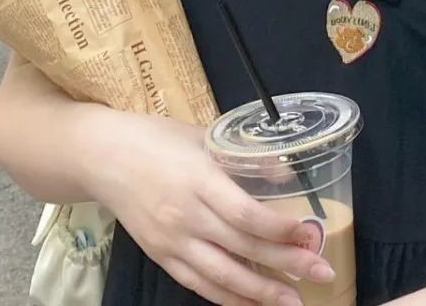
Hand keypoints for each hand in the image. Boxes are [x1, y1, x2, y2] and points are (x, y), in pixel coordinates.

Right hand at [88, 108, 336, 304]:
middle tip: (323, 272)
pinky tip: (253, 304)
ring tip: (295, 302)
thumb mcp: (202, 136)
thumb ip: (242, 157)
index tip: (310, 233)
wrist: (103, 158)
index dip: (280, 229)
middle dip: (286, 264)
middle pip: (242, 248)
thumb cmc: (156, 138)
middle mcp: (186, 216)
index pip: (245, 213)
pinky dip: (229, 298)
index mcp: (198, 179)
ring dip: (262, 292)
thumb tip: (286, 174)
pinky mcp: (162, 258)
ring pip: (223, 276)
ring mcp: (172, 241)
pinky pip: (199, 285)